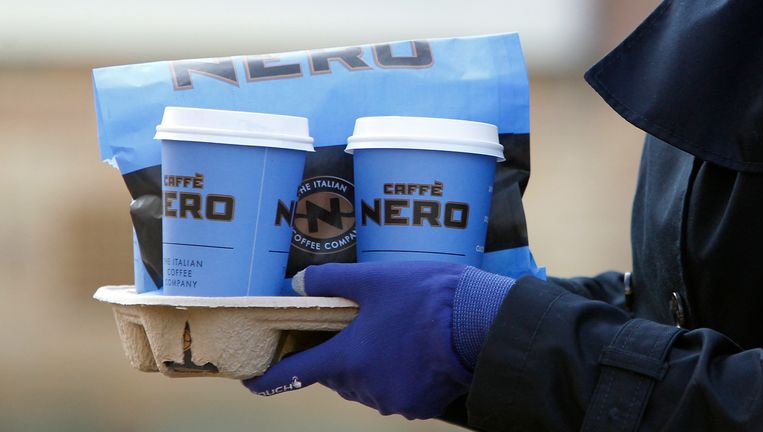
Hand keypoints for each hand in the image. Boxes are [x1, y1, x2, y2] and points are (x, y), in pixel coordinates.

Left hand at [242, 261, 472, 419]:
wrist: (480, 324)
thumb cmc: (426, 299)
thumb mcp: (374, 279)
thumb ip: (331, 282)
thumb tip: (299, 283)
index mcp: (348, 358)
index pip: (296, 374)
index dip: (270, 378)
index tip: (252, 382)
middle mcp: (367, 387)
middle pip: (337, 376)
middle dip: (337, 357)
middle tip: (349, 331)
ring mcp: (395, 400)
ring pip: (367, 385)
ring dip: (368, 366)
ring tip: (389, 335)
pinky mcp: (420, 406)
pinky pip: (396, 393)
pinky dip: (396, 375)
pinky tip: (412, 352)